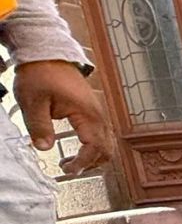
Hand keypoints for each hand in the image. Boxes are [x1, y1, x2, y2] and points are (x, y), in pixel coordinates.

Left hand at [14, 60, 113, 174]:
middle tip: (70, 169)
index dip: (82, 163)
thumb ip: (39, 127)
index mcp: (87, 113)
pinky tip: (78, 147)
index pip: (94, 147)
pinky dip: (94, 145)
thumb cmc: (41, 73)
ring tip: (72, 161)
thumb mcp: (33, 102)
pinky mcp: (92, 109)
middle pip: (107, 149)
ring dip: (93, 156)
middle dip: (91, 164)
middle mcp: (97, 114)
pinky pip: (102, 133)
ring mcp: (97, 111)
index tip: (66, 170)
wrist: (46, 53)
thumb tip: (44, 148)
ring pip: (107, 142)